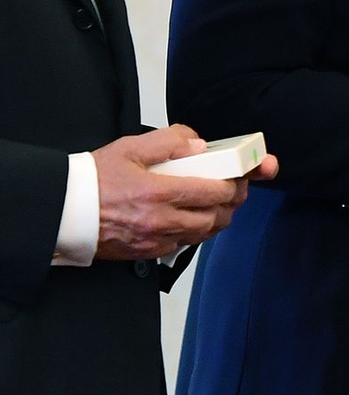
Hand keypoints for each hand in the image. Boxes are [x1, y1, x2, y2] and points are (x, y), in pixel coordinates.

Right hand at [92, 124, 274, 259]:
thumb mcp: (131, 147)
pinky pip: (182, 245)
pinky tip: (193, 218)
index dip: (235, 184)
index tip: (240, 175)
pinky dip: (195, 232)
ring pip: (202, 234)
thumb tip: (199, 146)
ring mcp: (154, 241)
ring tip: (219, 204)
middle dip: (232, 203)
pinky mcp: (145, 253)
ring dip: (217, 219)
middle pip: (216, 217)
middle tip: (235, 189)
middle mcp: (161, 221)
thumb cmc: (95, 178)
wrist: (62, 211)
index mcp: (160, 193)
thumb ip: (170, 141)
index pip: (214, 192)